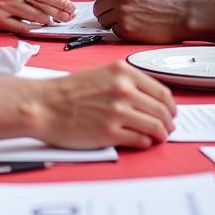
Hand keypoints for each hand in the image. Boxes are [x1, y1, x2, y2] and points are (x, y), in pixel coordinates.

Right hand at [0, 0, 75, 32]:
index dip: (59, 1)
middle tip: (69, 16)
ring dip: (46, 21)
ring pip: (32, 17)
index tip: (70, 6)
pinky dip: (30, 28)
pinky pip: (19, 27)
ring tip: (55, 22)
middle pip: (40, 5)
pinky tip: (36, 28)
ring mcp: (3, 8)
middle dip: (58, 12)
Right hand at [34, 63, 175, 148]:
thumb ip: (126, 82)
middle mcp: (123, 90)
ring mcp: (117, 112)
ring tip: (160, 137)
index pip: (161, 91)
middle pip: (161, 110)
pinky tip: (144, 142)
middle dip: (168, 121)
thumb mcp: (102, 74)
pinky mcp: (109, 133)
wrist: (44, 104)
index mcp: (123, 72)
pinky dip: (146, 142)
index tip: (171, 111)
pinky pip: (139, 140)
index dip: (170, 105)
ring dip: (161, 134)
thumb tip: (150, 99)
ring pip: (154, 126)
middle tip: (169, 127)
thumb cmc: (69, 91)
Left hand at [92, 0, 189, 43]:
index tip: (109, 4)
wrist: (180, 15)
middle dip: (105, 13)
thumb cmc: (162, 2)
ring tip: (128, 21)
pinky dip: (121, 31)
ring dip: (112, 23)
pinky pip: (113, 31)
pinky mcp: (126, 28)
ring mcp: (122, 12)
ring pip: (102, 20)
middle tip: (117, 16)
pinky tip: (134, 28)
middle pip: (97, 6)